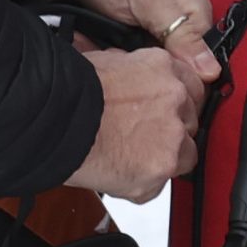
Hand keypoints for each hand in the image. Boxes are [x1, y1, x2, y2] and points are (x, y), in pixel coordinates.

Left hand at [41, 0, 214, 75]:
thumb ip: (180, 34)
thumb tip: (214, 73)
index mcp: (193, 11)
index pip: (205, 59)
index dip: (190, 77)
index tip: (169, 89)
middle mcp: (177, 25)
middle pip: (180, 68)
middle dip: (159, 78)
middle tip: (137, 80)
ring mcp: (150, 34)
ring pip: (155, 70)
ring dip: (137, 76)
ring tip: (119, 77)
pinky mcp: (127, 41)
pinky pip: (132, 65)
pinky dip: (121, 69)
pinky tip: (111, 74)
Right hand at [64, 42, 209, 201]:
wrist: (56, 121)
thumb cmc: (68, 94)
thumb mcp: (104, 62)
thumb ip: (131, 73)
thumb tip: (129, 78)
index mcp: (161, 66)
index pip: (190, 85)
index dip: (175, 103)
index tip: (164, 111)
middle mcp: (174, 98)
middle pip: (190, 120)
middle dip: (170, 131)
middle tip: (142, 137)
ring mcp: (172, 134)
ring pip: (184, 154)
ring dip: (162, 158)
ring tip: (128, 158)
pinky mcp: (163, 166)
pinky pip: (160, 184)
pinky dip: (142, 184)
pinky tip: (119, 174)